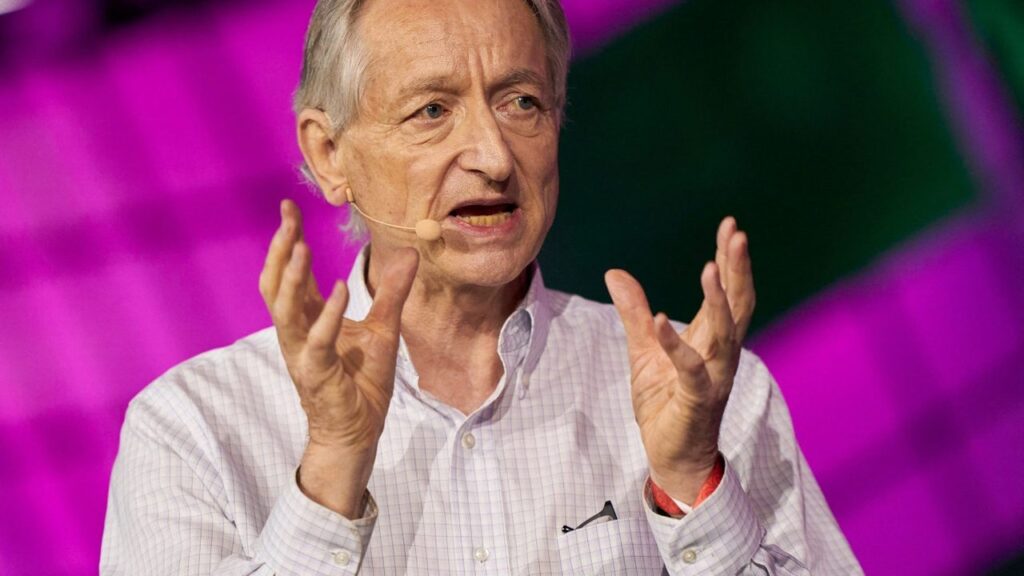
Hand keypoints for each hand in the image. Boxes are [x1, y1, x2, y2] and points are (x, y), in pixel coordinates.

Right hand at [259, 199, 418, 516]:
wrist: (359, 430)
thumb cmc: (362, 382)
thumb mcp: (384, 327)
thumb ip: (392, 292)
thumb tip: (410, 253)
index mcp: (306, 319)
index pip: (290, 273)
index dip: (288, 241)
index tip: (288, 207)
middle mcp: (296, 333)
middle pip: (276, 285)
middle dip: (280, 250)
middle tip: (287, 218)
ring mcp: (301, 353)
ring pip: (283, 310)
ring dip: (291, 278)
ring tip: (301, 246)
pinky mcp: (316, 373)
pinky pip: (317, 341)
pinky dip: (326, 315)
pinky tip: (339, 289)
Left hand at [605, 217, 754, 503]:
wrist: (672, 456)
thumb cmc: (665, 403)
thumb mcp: (643, 351)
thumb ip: (634, 313)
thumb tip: (615, 273)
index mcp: (711, 339)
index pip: (727, 293)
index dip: (729, 260)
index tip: (731, 226)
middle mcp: (720, 353)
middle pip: (738, 304)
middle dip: (738, 269)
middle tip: (737, 233)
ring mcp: (713, 376)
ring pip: (724, 333)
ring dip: (718, 300)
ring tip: (710, 267)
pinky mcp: (697, 399)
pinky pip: (690, 369)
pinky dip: (676, 344)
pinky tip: (663, 320)